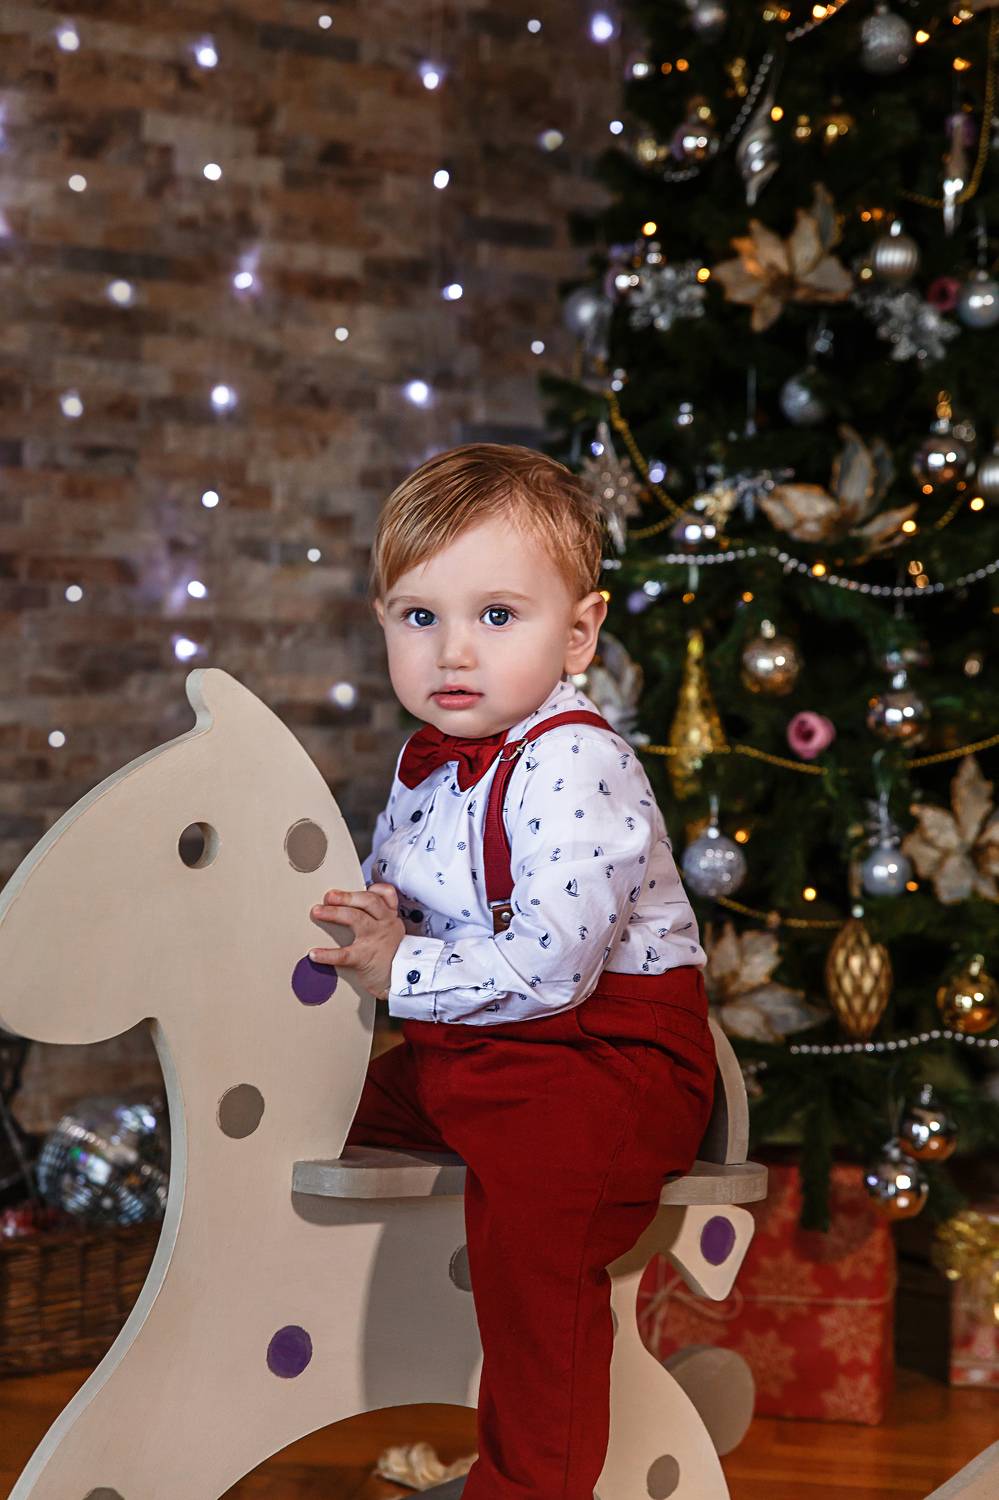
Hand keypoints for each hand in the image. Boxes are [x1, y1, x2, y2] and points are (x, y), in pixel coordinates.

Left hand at [309, 883, 404, 1000]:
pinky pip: (344, 954)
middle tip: (329, 896)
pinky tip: (315, 954)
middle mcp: (384, 924)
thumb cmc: (394, 958)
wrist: (406, 982)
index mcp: (389, 918)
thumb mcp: (394, 933)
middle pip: (367, 901)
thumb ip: (380, 918)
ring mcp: (375, 940)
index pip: (385, 895)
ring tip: (318, 912)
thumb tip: (355, 907)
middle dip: (347, 896)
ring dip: (335, 912)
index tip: (352, 885)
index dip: (370, 888)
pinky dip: (327, 954)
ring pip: (356, 918)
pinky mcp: (365, 958)